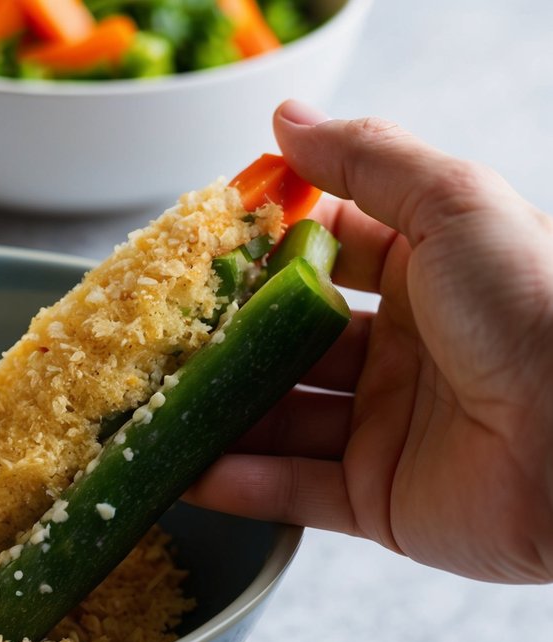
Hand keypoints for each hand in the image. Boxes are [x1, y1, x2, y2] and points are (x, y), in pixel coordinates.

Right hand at [187, 100, 552, 583]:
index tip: (199, 249)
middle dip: (226, 339)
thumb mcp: (455, 206)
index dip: (265, 249)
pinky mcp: (379, 501)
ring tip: (148, 407)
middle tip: (158, 336)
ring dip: (216, 413)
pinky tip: (181, 468)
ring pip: (279, 418)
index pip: (325, 254)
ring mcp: (387, 429)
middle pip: (289, 342)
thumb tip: (285, 119)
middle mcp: (403, 352)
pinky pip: (293, 490)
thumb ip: (367, 159)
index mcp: (427, 276)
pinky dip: (237, 483)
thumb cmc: (536, 310)